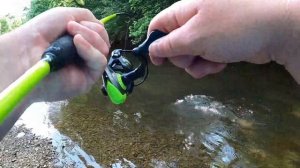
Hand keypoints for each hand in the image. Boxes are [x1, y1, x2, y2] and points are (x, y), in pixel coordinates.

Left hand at [3, 7, 109, 100]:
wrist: (26, 52)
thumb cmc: (41, 33)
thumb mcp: (65, 16)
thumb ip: (87, 17)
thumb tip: (100, 28)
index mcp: (81, 41)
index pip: (100, 33)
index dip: (92, 25)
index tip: (71, 23)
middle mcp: (86, 54)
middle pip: (104, 41)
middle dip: (91, 30)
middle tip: (71, 28)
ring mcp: (87, 67)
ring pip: (104, 50)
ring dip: (91, 38)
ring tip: (73, 36)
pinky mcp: (88, 80)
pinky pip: (100, 62)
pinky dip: (91, 50)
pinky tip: (78, 43)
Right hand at [148, 0, 299, 82]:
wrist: (274, 30)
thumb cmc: (229, 29)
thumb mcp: (193, 37)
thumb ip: (169, 45)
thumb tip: (152, 50)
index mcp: (184, 11)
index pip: (159, 25)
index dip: (154, 43)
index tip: (158, 63)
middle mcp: (195, 20)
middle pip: (174, 43)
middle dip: (181, 57)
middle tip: (192, 59)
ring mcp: (209, 32)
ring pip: (191, 54)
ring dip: (196, 64)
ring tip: (210, 65)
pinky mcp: (221, 43)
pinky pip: (206, 57)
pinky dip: (210, 64)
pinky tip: (220, 65)